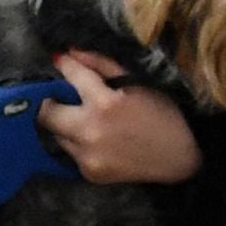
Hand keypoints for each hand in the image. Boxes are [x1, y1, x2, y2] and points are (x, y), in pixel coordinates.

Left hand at [37, 52, 200, 185]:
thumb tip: (71, 52)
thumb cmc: (163, 116)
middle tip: (62, 98)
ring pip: (56, 135)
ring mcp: (87, 156)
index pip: (72, 76)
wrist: (179, 160)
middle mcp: (90, 131)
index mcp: (105, 104)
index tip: (59, 60)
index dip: (64, 65)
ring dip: (65, 124)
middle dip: (50, 102)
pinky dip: (79, 143)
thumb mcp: (138, 84)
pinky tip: (99, 141)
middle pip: (46, 114)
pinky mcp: (88, 173)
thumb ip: (102, 66)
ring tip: (86, 120)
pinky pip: (71, 153)